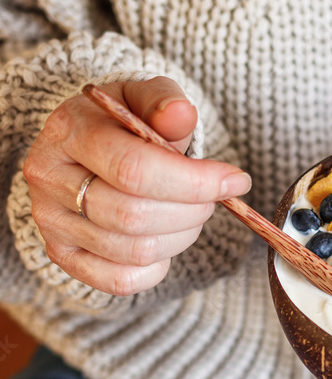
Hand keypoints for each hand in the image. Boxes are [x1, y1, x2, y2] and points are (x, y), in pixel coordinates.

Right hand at [23, 77, 251, 295]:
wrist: (85, 147)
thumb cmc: (123, 121)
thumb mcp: (144, 98)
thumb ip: (163, 102)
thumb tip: (181, 113)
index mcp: (69, 131)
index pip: (134, 169)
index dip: (194, 181)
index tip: (236, 180)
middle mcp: (49, 178)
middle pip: (134, 216)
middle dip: (192, 211)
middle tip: (212, 198)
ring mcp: (51, 222)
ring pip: (134, 251)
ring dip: (181, 237)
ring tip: (191, 213)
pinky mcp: (62, 256)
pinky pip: (121, 280)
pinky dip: (157, 267)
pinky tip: (166, 238)